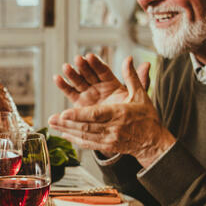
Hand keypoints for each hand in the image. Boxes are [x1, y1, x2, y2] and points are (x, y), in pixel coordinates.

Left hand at [47, 57, 172, 165]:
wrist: (153, 142)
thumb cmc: (147, 117)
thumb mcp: (141, 95)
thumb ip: (133, 77)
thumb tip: (129, 58)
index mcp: (120, 114)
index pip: (96, 115)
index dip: (79, 115)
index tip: (65, 113)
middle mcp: (113, 128)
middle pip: (86, 126)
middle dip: (67, 123)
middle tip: (51, 118)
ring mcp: (109, 140)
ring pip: (84, 135)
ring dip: (67, 130)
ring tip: (52, 124)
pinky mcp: (107, 147)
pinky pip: (88, 144)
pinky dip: (75, 139)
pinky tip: (63, 135)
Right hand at [54, 53, 149, 107]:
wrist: (119, 130)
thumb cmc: (128, 113)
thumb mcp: (137, 96)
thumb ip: (139, 81)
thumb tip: (147, 64)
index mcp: (111, 83)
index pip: (103, 71)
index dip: (97, 64)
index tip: (90, 56)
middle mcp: (98, 86)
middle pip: (89, 74)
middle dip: (83, 67)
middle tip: (77, 60)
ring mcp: (88, 94)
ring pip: (79, 82)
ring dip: (72, 74)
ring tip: (66, 67)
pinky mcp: (79, 103)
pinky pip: (71, 93)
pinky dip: (64, 86)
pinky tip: (57, 78)